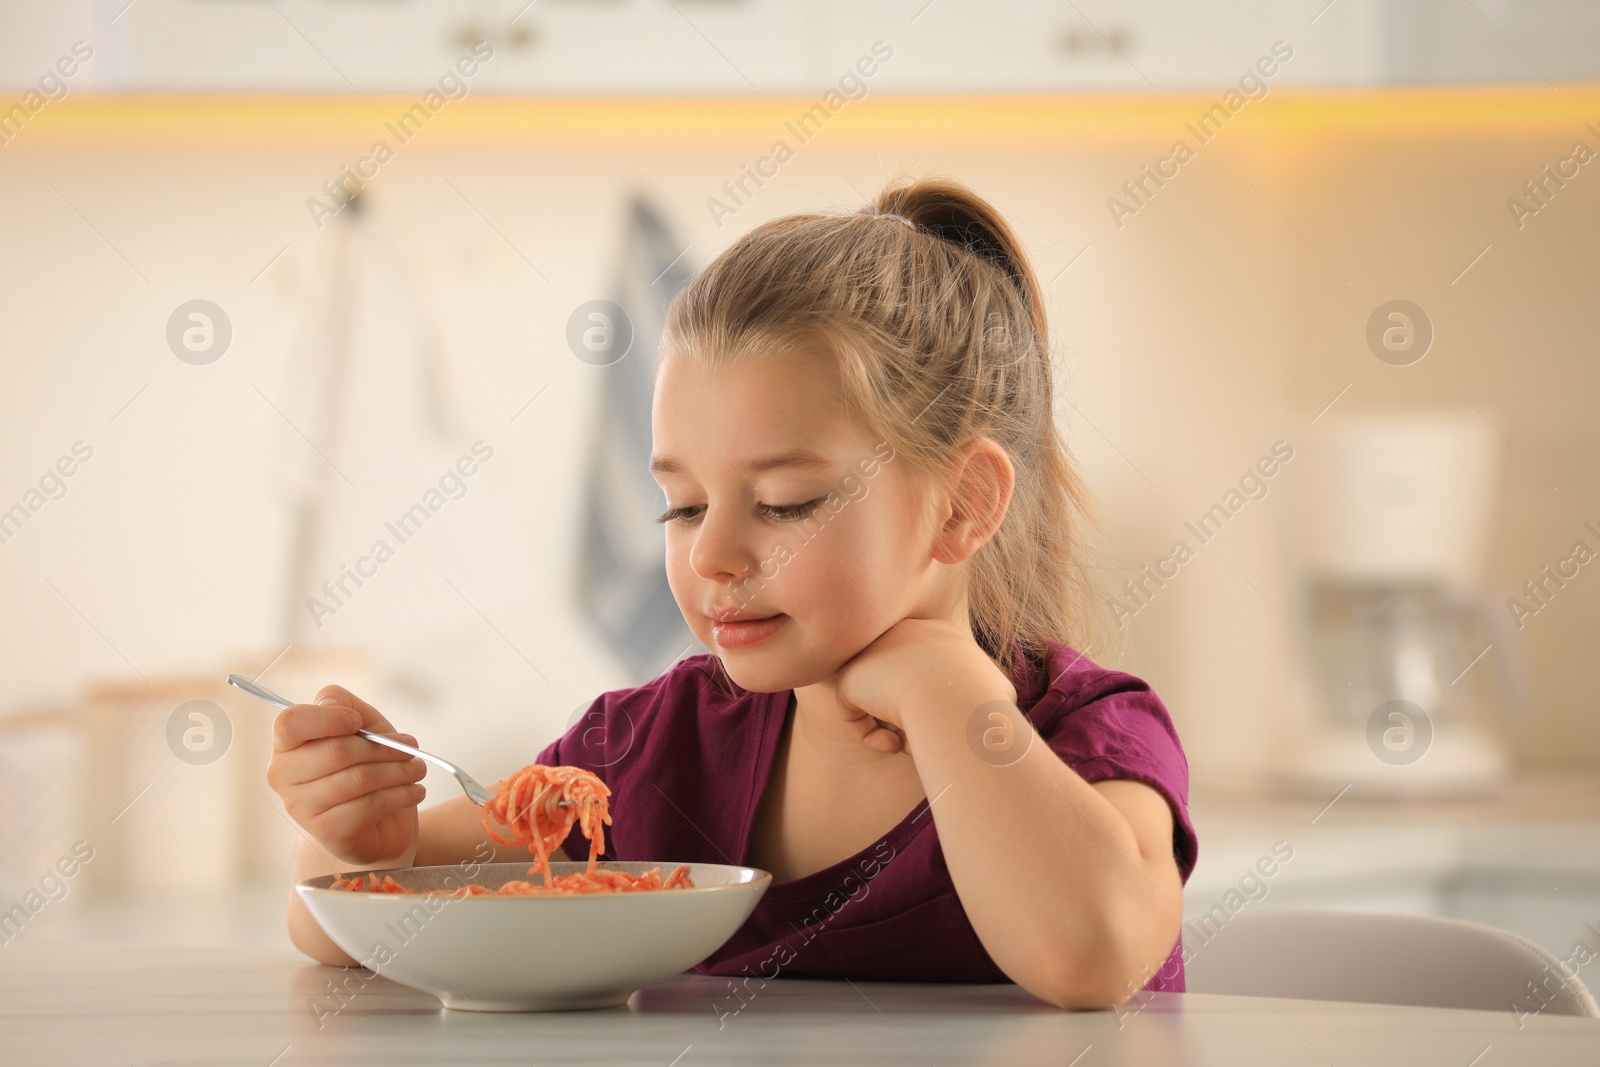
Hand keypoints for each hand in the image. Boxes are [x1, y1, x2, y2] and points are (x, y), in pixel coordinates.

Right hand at [265, 684, 426, 866]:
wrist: (380, 824)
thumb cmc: (368, 766)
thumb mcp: (364, 727)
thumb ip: (346, 705)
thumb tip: (329, 701)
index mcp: (287, 744)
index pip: (290, 723)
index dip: (328, 718)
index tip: (357, 721)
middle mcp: (284, 776)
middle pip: (336, 751)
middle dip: (384, 747)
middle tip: (411, 748)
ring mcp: (302, 808)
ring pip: (358, 779)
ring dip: (399, 771)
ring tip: (418, 769)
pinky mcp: (327, 833)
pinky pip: (369, 806)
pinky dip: (401, 795)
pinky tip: (414, 791)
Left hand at [832, 618, 1017, 756]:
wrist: (952, 700)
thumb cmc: (982, 702)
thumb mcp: (999, 690)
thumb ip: (987, 693)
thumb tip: (992, 705)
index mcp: (939, 632)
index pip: (926, 668)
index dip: (936, 701)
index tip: (946, 725)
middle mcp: (903, 633)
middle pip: (900, 682)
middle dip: (912, 714)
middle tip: (927, 738)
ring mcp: (873, 652)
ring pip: (878, 699)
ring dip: (895, 728)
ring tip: (912, 745)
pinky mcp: (850, 676)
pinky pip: (854, 713)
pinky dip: (871, 735)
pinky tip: (895, 744)